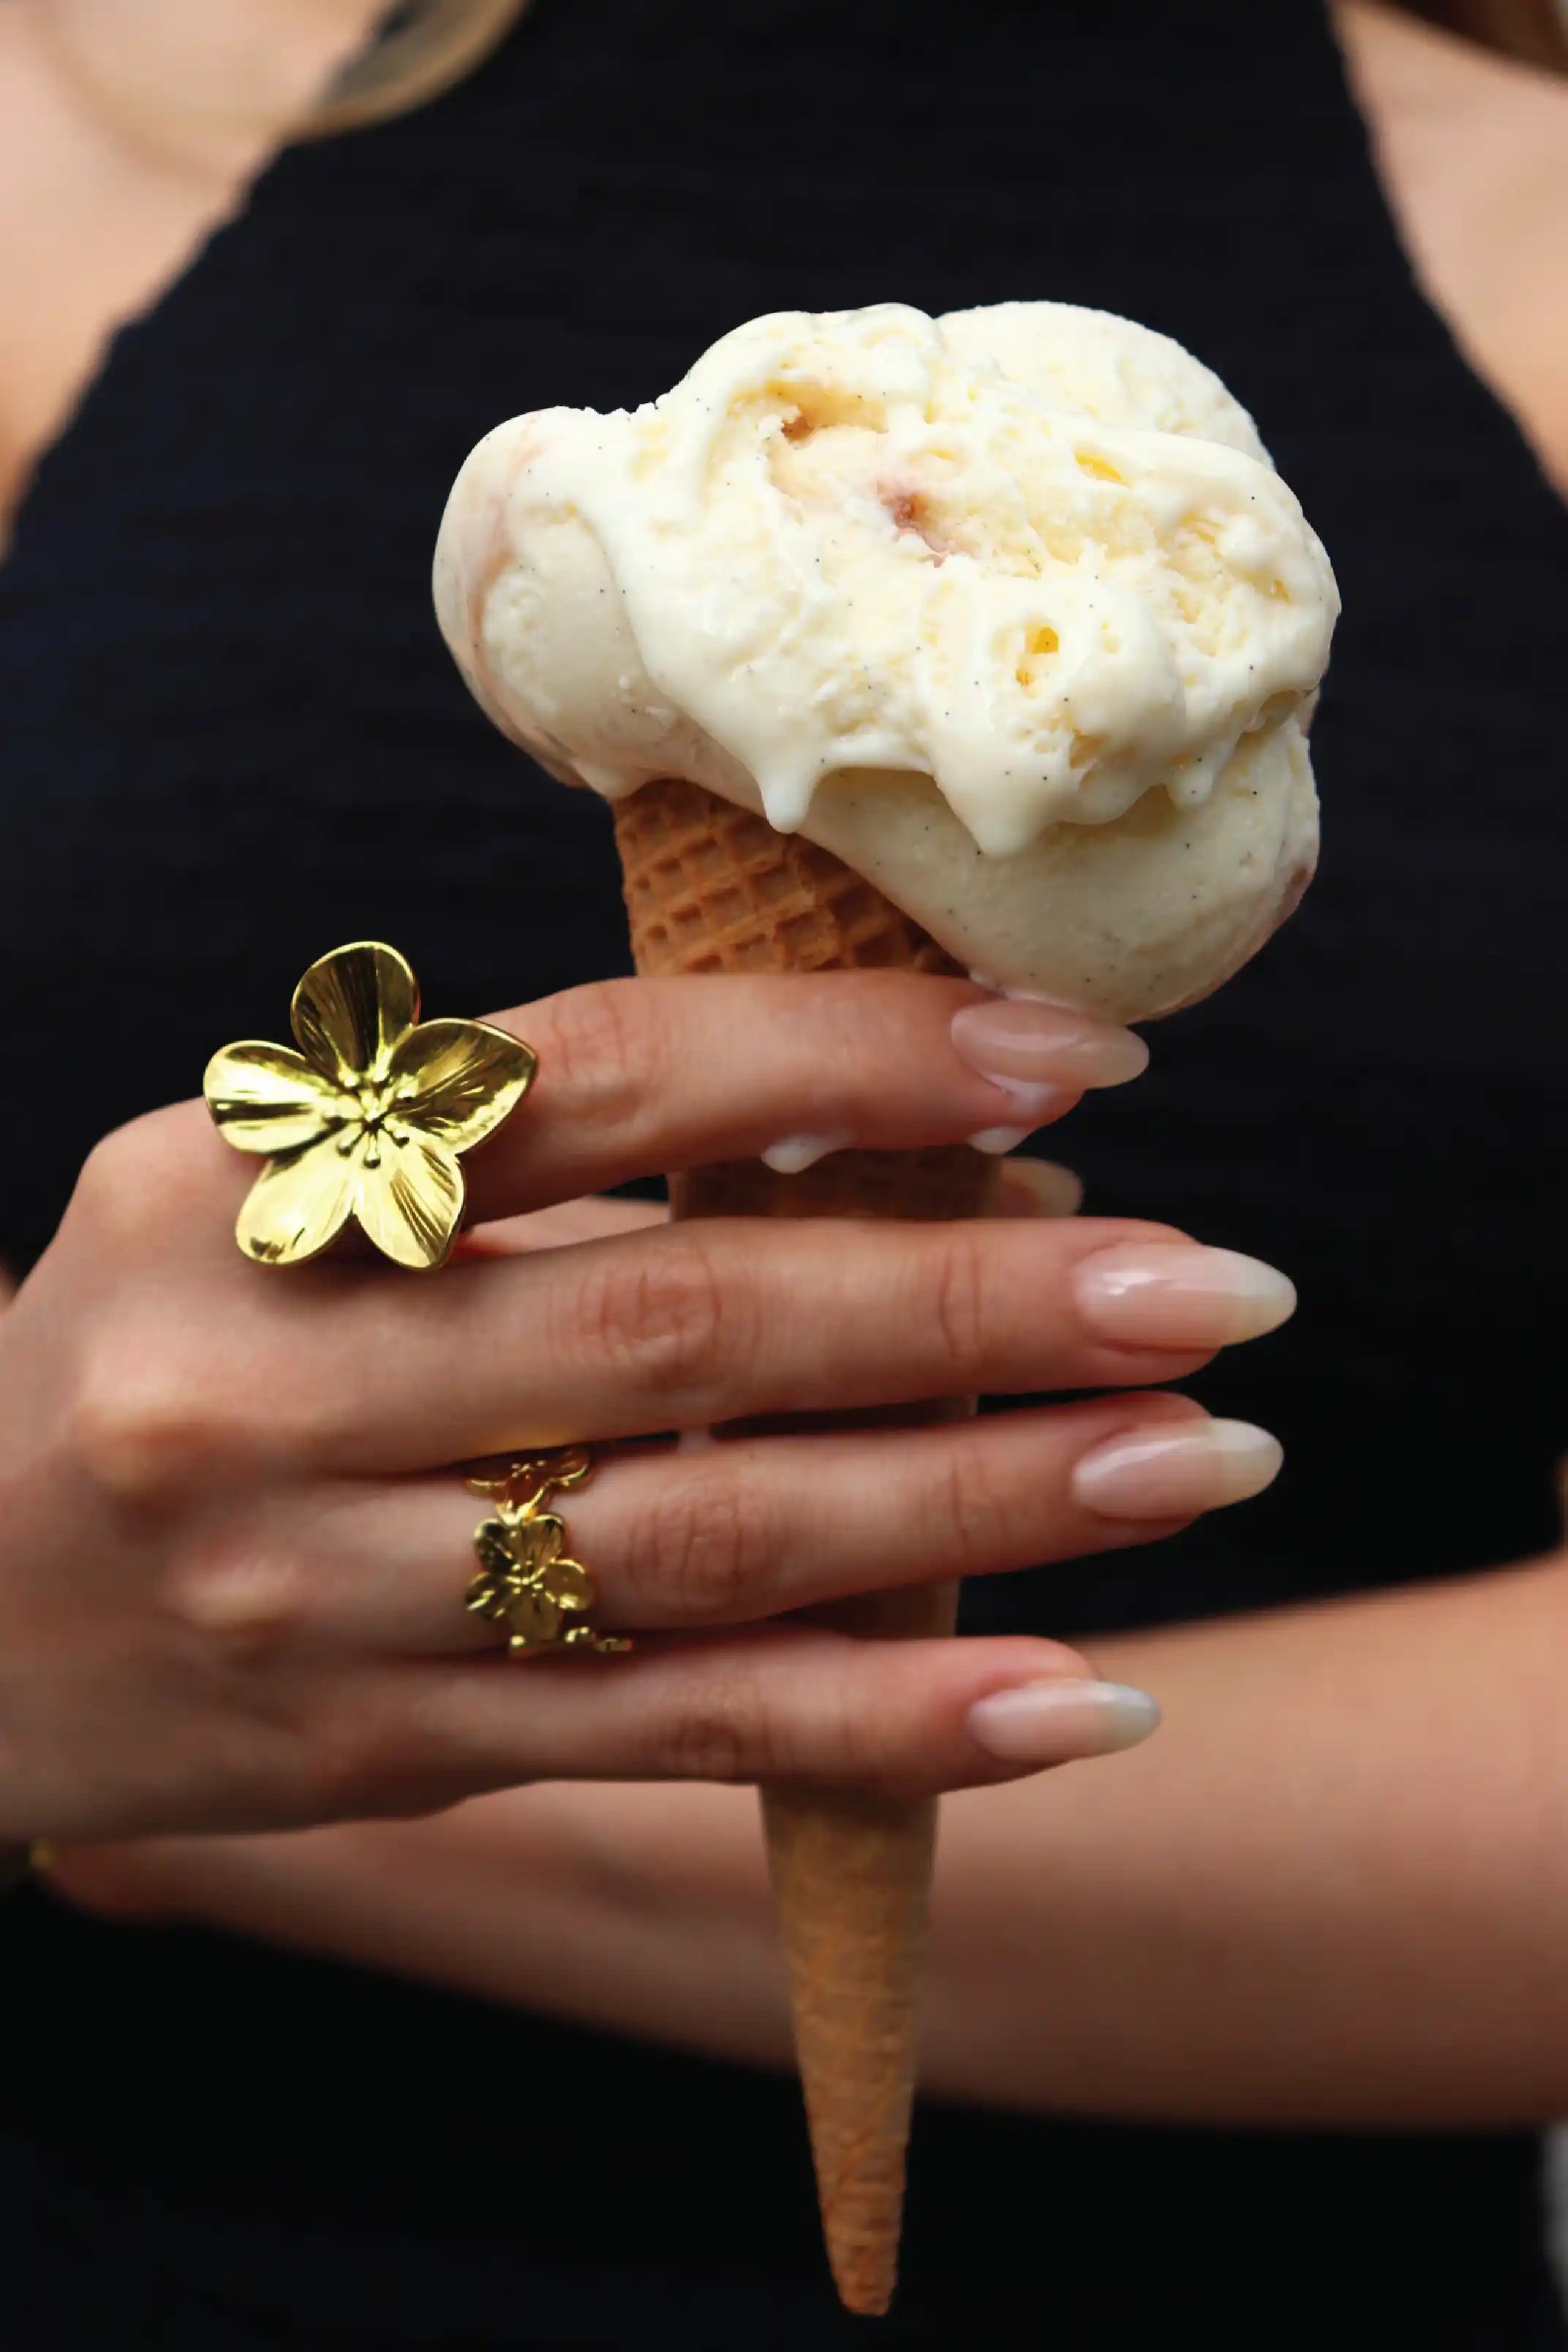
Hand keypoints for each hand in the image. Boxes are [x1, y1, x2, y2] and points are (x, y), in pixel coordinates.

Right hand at [0, 971, 1288, 1839]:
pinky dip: (882, 1717)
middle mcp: (277, 1383)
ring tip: (1197, 1457)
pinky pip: (668, 1734)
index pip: (593, 1078)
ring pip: (707, 1542)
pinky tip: (1067, 1698)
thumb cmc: (150, 1344)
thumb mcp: (257, 1186)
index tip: (1069, 1059)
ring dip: (981, 1504)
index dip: (844, 1058)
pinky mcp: (382, 1751)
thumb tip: (865, 1143)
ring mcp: (324, 1591)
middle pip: (681, 1323)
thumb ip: (505, 1153)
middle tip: (1214, 1285)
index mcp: (251, 1181)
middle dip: (975, 1302)